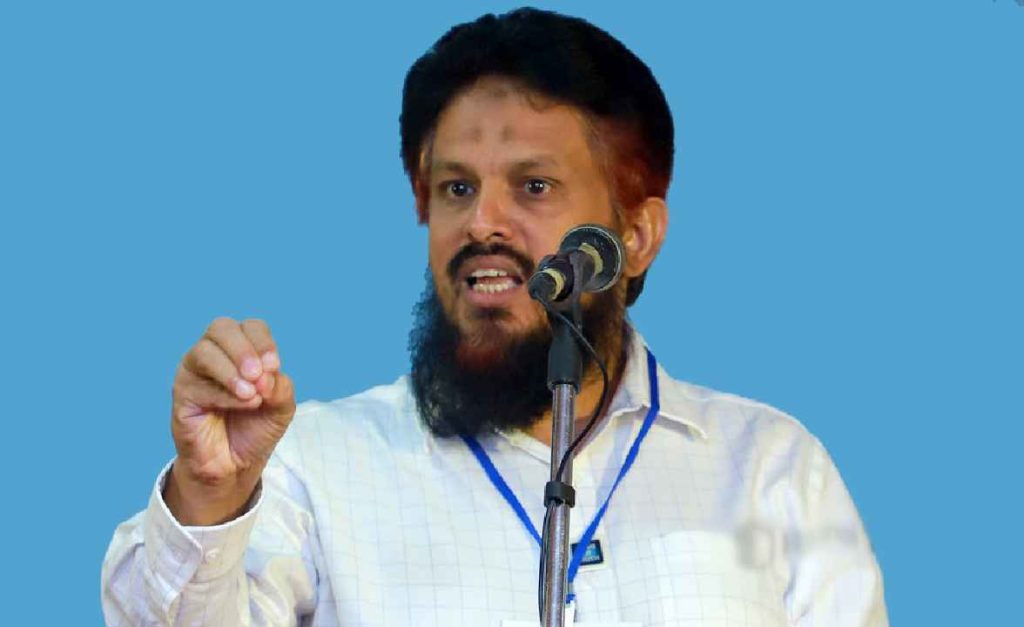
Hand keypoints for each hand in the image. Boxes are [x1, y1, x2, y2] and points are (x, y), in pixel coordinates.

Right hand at [164, 317, 295, 524]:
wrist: (235, 464)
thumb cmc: (256, 428)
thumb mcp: (281, 407)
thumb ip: (280, 387)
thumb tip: (266, 375)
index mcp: (242, 349)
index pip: (251, 327)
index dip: (263, 342)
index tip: (274, 367)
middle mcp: (215, 354)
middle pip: (221, 328)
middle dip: (244, 349)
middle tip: (259, 375)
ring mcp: (194, 371)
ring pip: (205, 351)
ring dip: (231, 370)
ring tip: (251, 395)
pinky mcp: (181, 393)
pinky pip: (197, 383)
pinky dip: (224, 393)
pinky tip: (241, 405)